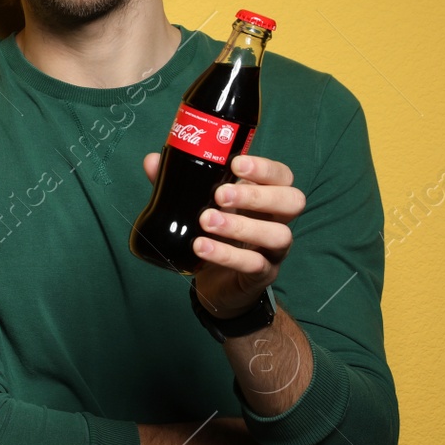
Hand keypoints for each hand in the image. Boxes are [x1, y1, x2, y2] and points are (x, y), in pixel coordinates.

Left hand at [142, 152, 304, 317]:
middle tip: (219, 195)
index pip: (282, 176)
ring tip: (206, 221)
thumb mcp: (198, 205)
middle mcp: (276, 220)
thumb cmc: (214, 234)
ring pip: (278, 235)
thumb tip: (152, 161)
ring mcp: (273, 249)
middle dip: (257, 196)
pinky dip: (227, 255)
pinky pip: (254, 264)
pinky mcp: (262, 275)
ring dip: (241, 226)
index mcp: (264, 197)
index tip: (236, 164)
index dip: (265, 168)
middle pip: (292, 202)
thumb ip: (178, 184)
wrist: (217, 283)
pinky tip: (201, 247)